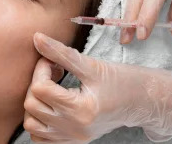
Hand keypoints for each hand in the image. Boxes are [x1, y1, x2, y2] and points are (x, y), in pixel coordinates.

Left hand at [23, 33, 171, 142]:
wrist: (140, 102)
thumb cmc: (121, 81)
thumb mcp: (92, 65)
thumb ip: (61, 53)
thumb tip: (37, 38)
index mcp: (82, 109)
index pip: (40, 88)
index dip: (42, 68)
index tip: (53, 60)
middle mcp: (75, 128)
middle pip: (32, 105)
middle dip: (37, 83)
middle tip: (53, 71)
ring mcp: (73, 139)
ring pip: (31, 124)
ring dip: (36, 103)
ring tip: (52, 89)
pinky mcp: (72, 142)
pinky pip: (40, 138)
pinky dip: (40, 122)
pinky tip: (53, 106)